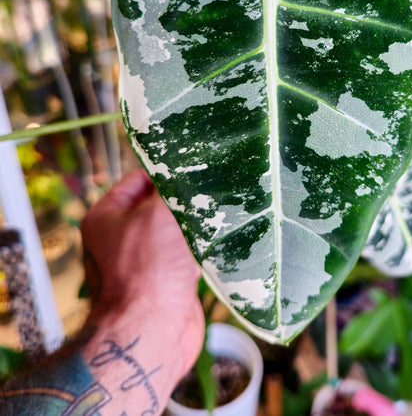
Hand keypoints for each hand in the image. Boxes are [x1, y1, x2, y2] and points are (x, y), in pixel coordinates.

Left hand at [81, 169, 204, 412]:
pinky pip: (187, 255)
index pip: (138, 179)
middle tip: (207, 195)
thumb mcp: (158, 214)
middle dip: (183, 203)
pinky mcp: (165, 281)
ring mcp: (144, 261)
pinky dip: (199, 252)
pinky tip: (210, 251)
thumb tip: (186, 173)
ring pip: (177, 231)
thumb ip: (172, 189)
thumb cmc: (147, 271)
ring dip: (194, 229)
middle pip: (160, 205)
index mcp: (106, 216)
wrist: (151, 334)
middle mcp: (120, 238)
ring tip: (211, 224)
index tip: (192, 171)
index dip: (165, 174)